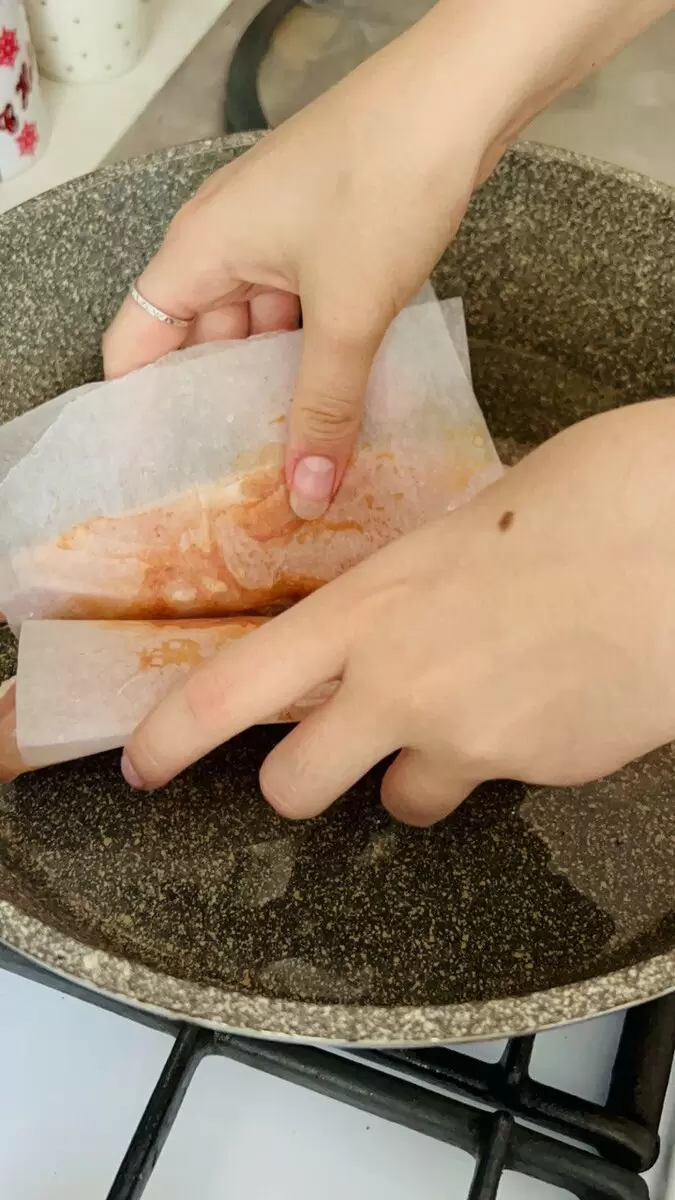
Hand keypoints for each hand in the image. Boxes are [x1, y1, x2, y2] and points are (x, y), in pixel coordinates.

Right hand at [102, 35, 489, 518]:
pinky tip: (337, 405)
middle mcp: (224, 243)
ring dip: (275, 387)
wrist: (461, 97)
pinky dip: (312, 357)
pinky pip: (299, 314)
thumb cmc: (384, 183)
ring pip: (257, 333)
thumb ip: (324, 406)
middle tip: (240, 485)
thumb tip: (306, 494)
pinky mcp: (322, 239)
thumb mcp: (348, 311)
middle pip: (198, 344)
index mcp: (200, 250)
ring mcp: (275, 238)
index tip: (166, 473)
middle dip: (220, 410)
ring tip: (293, 458)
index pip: (135, 341)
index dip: (142, 408)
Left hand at [124, 398, 674, 822]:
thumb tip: (411, 601)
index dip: (172, 739)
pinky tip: (547, 698)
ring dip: (414, 774)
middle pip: (296, 787)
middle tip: (333, 751)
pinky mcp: (537, 775)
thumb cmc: (594, 498)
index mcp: (369, 606)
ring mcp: (468, 741)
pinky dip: (504, 758)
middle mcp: (400, 687)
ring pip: (403, 802)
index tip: (144, 764)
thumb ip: (414, 583)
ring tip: (470, 713)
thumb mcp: (468, 520)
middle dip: (305, 779)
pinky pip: (495, 784)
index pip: (234, 691)